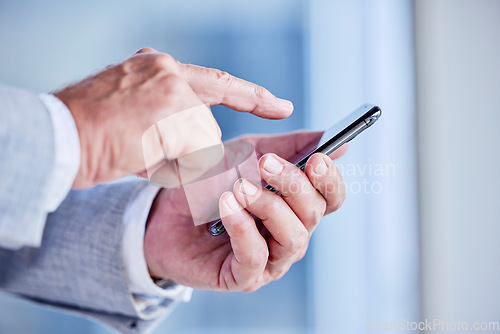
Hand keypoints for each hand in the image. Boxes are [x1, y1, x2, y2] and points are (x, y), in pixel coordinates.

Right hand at [55, 48, 292, 187]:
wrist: (58, 136)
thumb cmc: (91, 133)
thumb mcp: (132, 115)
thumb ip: (169, 122)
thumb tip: (201, 151)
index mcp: (157, 67)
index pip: (217, 83)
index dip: (252, 96)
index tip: (280, 105)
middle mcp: (168, 70)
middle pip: (204, 125)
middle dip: (184, 150)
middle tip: (141, 146)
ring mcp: (173, 86)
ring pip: (199, 142)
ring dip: (174, 159)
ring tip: (132, 148)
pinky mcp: (174, 108)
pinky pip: (193, 153)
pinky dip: (172, 165)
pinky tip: (138, 152)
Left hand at [144, 131, 346, 291]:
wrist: (165, 212)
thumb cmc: (211, 183)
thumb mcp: (249, 155)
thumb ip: (289, 148)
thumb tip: (338, 144)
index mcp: (296, 206)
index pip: (331, 198)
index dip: (330, 179)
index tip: (317, 158)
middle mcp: (290, 234)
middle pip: (314, 214)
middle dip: (293, 185)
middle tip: (265, 163)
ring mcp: (269, 260)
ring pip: (292, 238)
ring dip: (269, 207)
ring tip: (241, 187)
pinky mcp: (243, 277)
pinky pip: (255, 257)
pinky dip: (243, 228)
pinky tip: (227, 205)